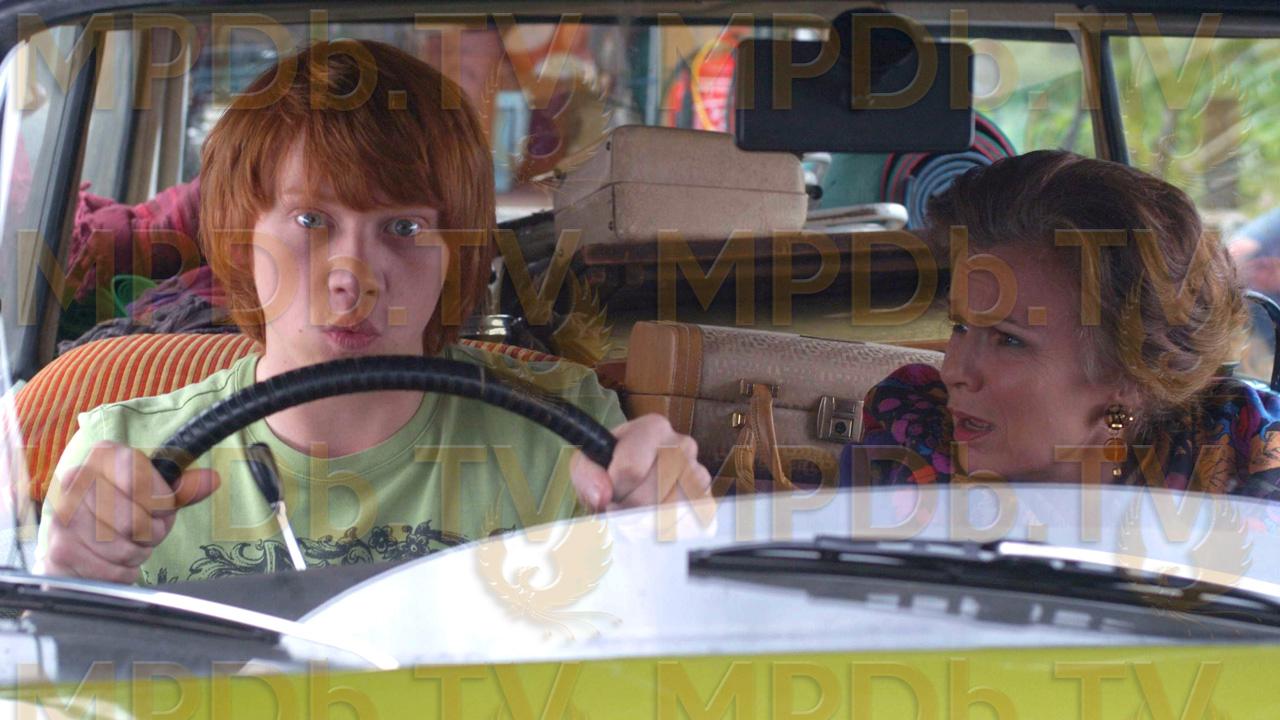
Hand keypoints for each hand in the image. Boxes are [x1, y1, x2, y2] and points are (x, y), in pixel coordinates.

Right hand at [40, 441, 219, 583]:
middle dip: (151, 531)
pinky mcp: (61, 551)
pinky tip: (114, 560)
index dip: (159, 499)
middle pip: (135, 519)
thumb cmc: (119, 511)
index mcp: (104, 456)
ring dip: (138, 552)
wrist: (75, 539)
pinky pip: (113, 569)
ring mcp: (63, 516)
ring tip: (128, 542)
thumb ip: (182, 488)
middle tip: (144, 529)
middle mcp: (76, 480)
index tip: (159, 505)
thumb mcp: (154, 494)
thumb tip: (212, 479)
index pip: (140, 477)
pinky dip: (124, 571)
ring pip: (125, 547)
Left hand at [570, 414, 711, 511]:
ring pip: (665, 513)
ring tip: (637, 510)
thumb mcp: (589, 464)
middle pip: (647, 496)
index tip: (611, 489)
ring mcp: (698, 473)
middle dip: (628, 508)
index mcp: (653, 428)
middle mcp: (682, 445)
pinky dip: (662, 527)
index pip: (630, 469)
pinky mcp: (706, 500)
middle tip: (622, 503)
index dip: (615, 487)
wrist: (637, 481)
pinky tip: (654, 517)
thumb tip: (604, 495)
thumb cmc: (613, 469)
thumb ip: (587, 474)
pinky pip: (682, 523)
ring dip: (644, 521)